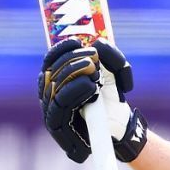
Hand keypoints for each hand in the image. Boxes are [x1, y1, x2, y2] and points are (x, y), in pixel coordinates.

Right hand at [38, 38, 148, 162]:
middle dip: (71, 61)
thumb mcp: (116, 71)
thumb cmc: (112, 95)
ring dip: (73, 75)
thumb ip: (110, 55)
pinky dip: (74, 92)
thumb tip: (99, 43)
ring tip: (95, 72)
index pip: (50, 60)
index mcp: (57, 78)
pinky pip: (58, 108)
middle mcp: (49, 94)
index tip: (76, 41)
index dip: (60, 49)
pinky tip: (90, 86)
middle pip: (50, 73)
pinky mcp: (57, 128)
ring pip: (52, 89)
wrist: (120, 124)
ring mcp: (51, 112)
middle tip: (92, 58)